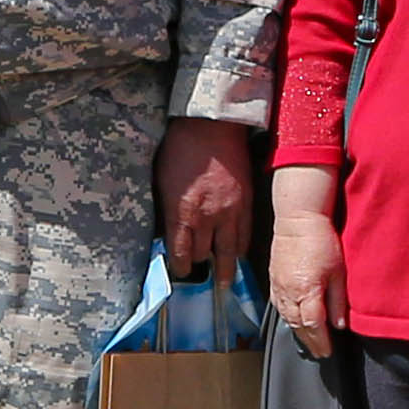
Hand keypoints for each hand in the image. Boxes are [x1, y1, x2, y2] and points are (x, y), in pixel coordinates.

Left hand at [154, 119, 259, 279]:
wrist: (211, 127)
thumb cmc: (180, 149)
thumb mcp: (161, 181)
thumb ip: (166, 210)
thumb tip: (166, 233)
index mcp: (181, 211)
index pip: (180, 253)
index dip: (179, 267)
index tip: (179, 271)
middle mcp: (207, 217)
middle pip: (203, 255)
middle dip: (199, 265)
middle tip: (199, 274)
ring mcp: (230, 212)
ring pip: (229, 252)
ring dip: (225, 268)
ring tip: (224, 282)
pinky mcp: (246, 204)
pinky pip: (245, 236)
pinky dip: (240, 249)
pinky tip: (237, 256)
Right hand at [266, 190, 345, 358]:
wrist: (298, 219)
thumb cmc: (321, 240)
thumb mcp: (338, 271)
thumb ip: (338, 300)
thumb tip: (339, 324)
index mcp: (307, 291)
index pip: (314, 325)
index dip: (321, 341)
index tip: (328, 351)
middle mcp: (289, 293)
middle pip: (298, 326)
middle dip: (310, 342)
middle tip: (319, 352)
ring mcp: (278, 287)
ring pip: (287, 318)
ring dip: (298, 333)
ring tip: (308, 342)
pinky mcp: (273, 280)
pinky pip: (278, 306)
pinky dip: (287, 318)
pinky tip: (293, 321)